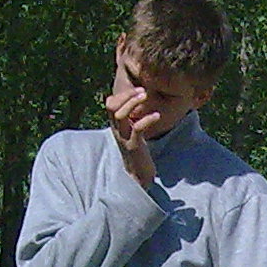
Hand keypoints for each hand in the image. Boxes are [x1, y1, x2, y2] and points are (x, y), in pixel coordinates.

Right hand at [104, 51, 161, 186]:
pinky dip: (146, 119)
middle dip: (126, 95)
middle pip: (112, 106)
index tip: (136, 89)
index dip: (121, 94)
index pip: (110, 104)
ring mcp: (124, 138)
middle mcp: (117, 130)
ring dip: (133, 103)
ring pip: (120, 115)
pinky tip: (157, 115)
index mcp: (116, 126)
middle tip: (142, 90)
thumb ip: (132, 120)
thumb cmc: (138, 153)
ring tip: (146, 96)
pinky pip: (137, 129)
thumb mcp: (133, 133)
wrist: (138, 176)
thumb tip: (141, 104)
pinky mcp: (134, 146)